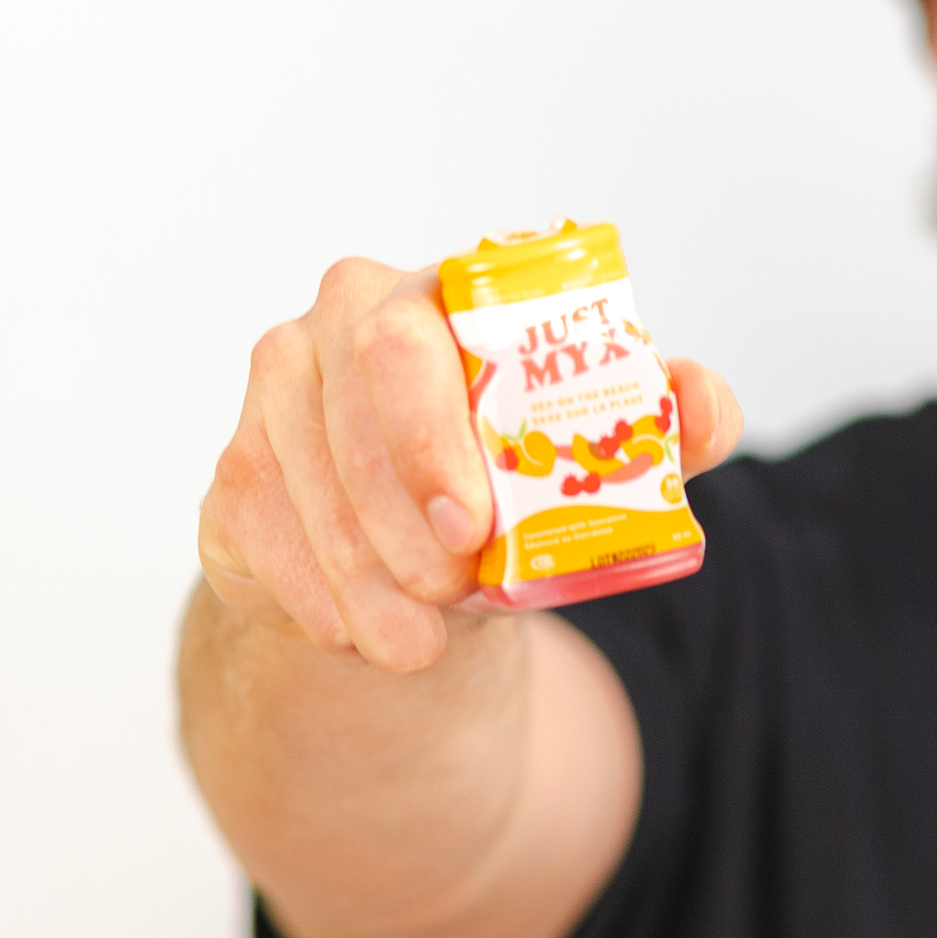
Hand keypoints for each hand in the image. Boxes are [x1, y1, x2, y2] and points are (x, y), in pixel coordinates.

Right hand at [199, 257, 743, 672]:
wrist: (431, 552)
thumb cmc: (518, 475)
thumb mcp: (600, 446)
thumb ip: (667, 419)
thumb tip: (703, 408)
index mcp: (427, 298)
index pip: (402, 342)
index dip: (427, 436)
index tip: (472, 525)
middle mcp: (330, 330)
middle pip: (346, 420)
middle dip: (399, 517)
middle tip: (453, 590)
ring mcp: (269, 404)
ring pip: (300, 492)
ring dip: (363, 579)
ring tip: (419, 639)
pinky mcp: (231, 482)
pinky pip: (260, 542)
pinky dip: (319, 601)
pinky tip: (364, 634)